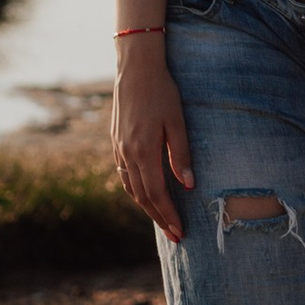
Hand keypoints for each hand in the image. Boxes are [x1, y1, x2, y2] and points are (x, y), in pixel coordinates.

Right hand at [111, 47, 193, 242]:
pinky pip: (124, 174)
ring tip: (161, 220)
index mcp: (143, 151)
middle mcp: (127, 154)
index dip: (169, 215)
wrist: (135, 68)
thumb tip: (189, 186)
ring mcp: (118, 148)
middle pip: (142, 197)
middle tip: (175, 236)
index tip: (181, 232)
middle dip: (159, 218)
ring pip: (131, 188)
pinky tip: (144, 193)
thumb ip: (181, 155)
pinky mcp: (115, 141)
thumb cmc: (162, 92)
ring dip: (146, 207)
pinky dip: (135, 190)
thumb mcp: (177, 122)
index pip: (157, 194)